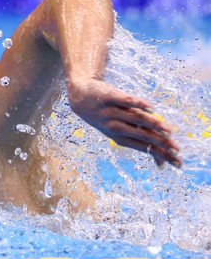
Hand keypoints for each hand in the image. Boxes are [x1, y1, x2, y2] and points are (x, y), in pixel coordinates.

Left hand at [67, 78, 181, 167]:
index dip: (160, 154)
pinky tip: (151, 108)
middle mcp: (114, 126)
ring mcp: (111, 112)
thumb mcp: (120, 131)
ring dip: (153, 124)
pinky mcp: (109, 96)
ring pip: (135, 118)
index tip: (176, 162)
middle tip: (177, 150)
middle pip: (141, 135)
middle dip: (160, 143)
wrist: (81, 97)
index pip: (143, 147)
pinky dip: (138, 104)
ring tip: (168, 130)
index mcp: (119, 137)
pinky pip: (125, 100)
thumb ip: (141, 141)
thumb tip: (160, 162)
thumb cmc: (107, 116)